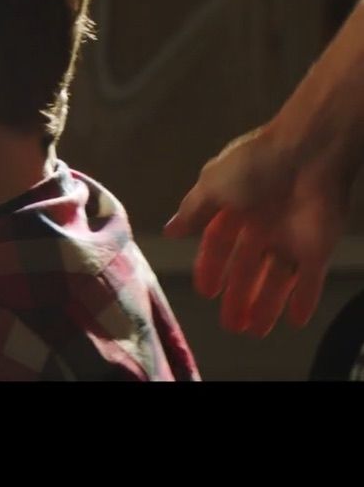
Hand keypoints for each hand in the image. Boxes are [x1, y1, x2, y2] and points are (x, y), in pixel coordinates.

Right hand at [165, 126, 349, 335]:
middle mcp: (261, 226)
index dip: (212, 268)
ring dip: (265, 306)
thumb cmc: (254, 166)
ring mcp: (290, 238)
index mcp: (235, 207)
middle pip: (247, 268)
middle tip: (230, 325)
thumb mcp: (211, 184)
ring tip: (253, 331)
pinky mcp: (317, 248)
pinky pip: (309, 280)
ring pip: (275, 280)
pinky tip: (295, 321)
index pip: (219, 244)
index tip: (206, 292)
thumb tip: (169, 230)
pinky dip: (303, 301)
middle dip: (238, 297)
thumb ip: (192, 211)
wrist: (308, 154)